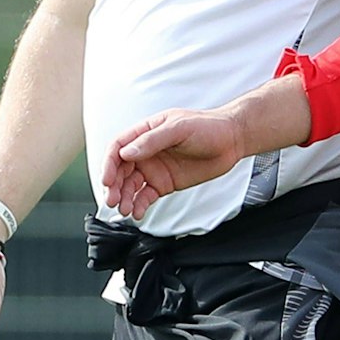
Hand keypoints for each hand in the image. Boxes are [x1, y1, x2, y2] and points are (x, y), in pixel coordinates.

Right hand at [101, 108, 247, 217]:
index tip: (107, 180)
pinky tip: (136, 212)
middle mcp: (146, 151)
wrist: (232, 140)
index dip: (108, 164)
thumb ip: (152, 140)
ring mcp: (154, 168)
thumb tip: (126, 152)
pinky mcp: (164, 184)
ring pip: (130, 185)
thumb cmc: (207, 127)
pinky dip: (138, 205)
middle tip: (113, 200)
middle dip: (113, 186)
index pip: (117, 147)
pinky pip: (145, 196)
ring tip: (124, 209)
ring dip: (124, 198)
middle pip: (120, 170)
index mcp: (145, 132)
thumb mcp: (179, 128)